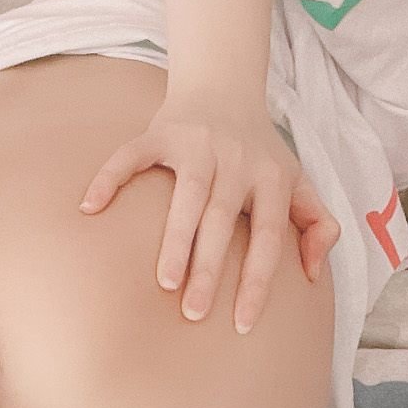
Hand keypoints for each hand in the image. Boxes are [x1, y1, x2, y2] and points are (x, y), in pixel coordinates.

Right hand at [78, 93, 339, 331]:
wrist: (225, 85)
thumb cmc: (259, 152)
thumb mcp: (297, 181)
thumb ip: (315, 224)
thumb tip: (312, 273)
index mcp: (270, 178)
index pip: (267, 236)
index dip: (257, 281)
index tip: (241, 322)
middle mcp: (237, 159)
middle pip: (222, 220)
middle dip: (209, 267)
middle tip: (193, 313)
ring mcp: (197, 143)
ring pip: (186, 195)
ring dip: (175, 239)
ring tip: (165, 283)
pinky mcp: (161, 131)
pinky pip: (132, 155)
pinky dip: (111, 177)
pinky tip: (91, 208)